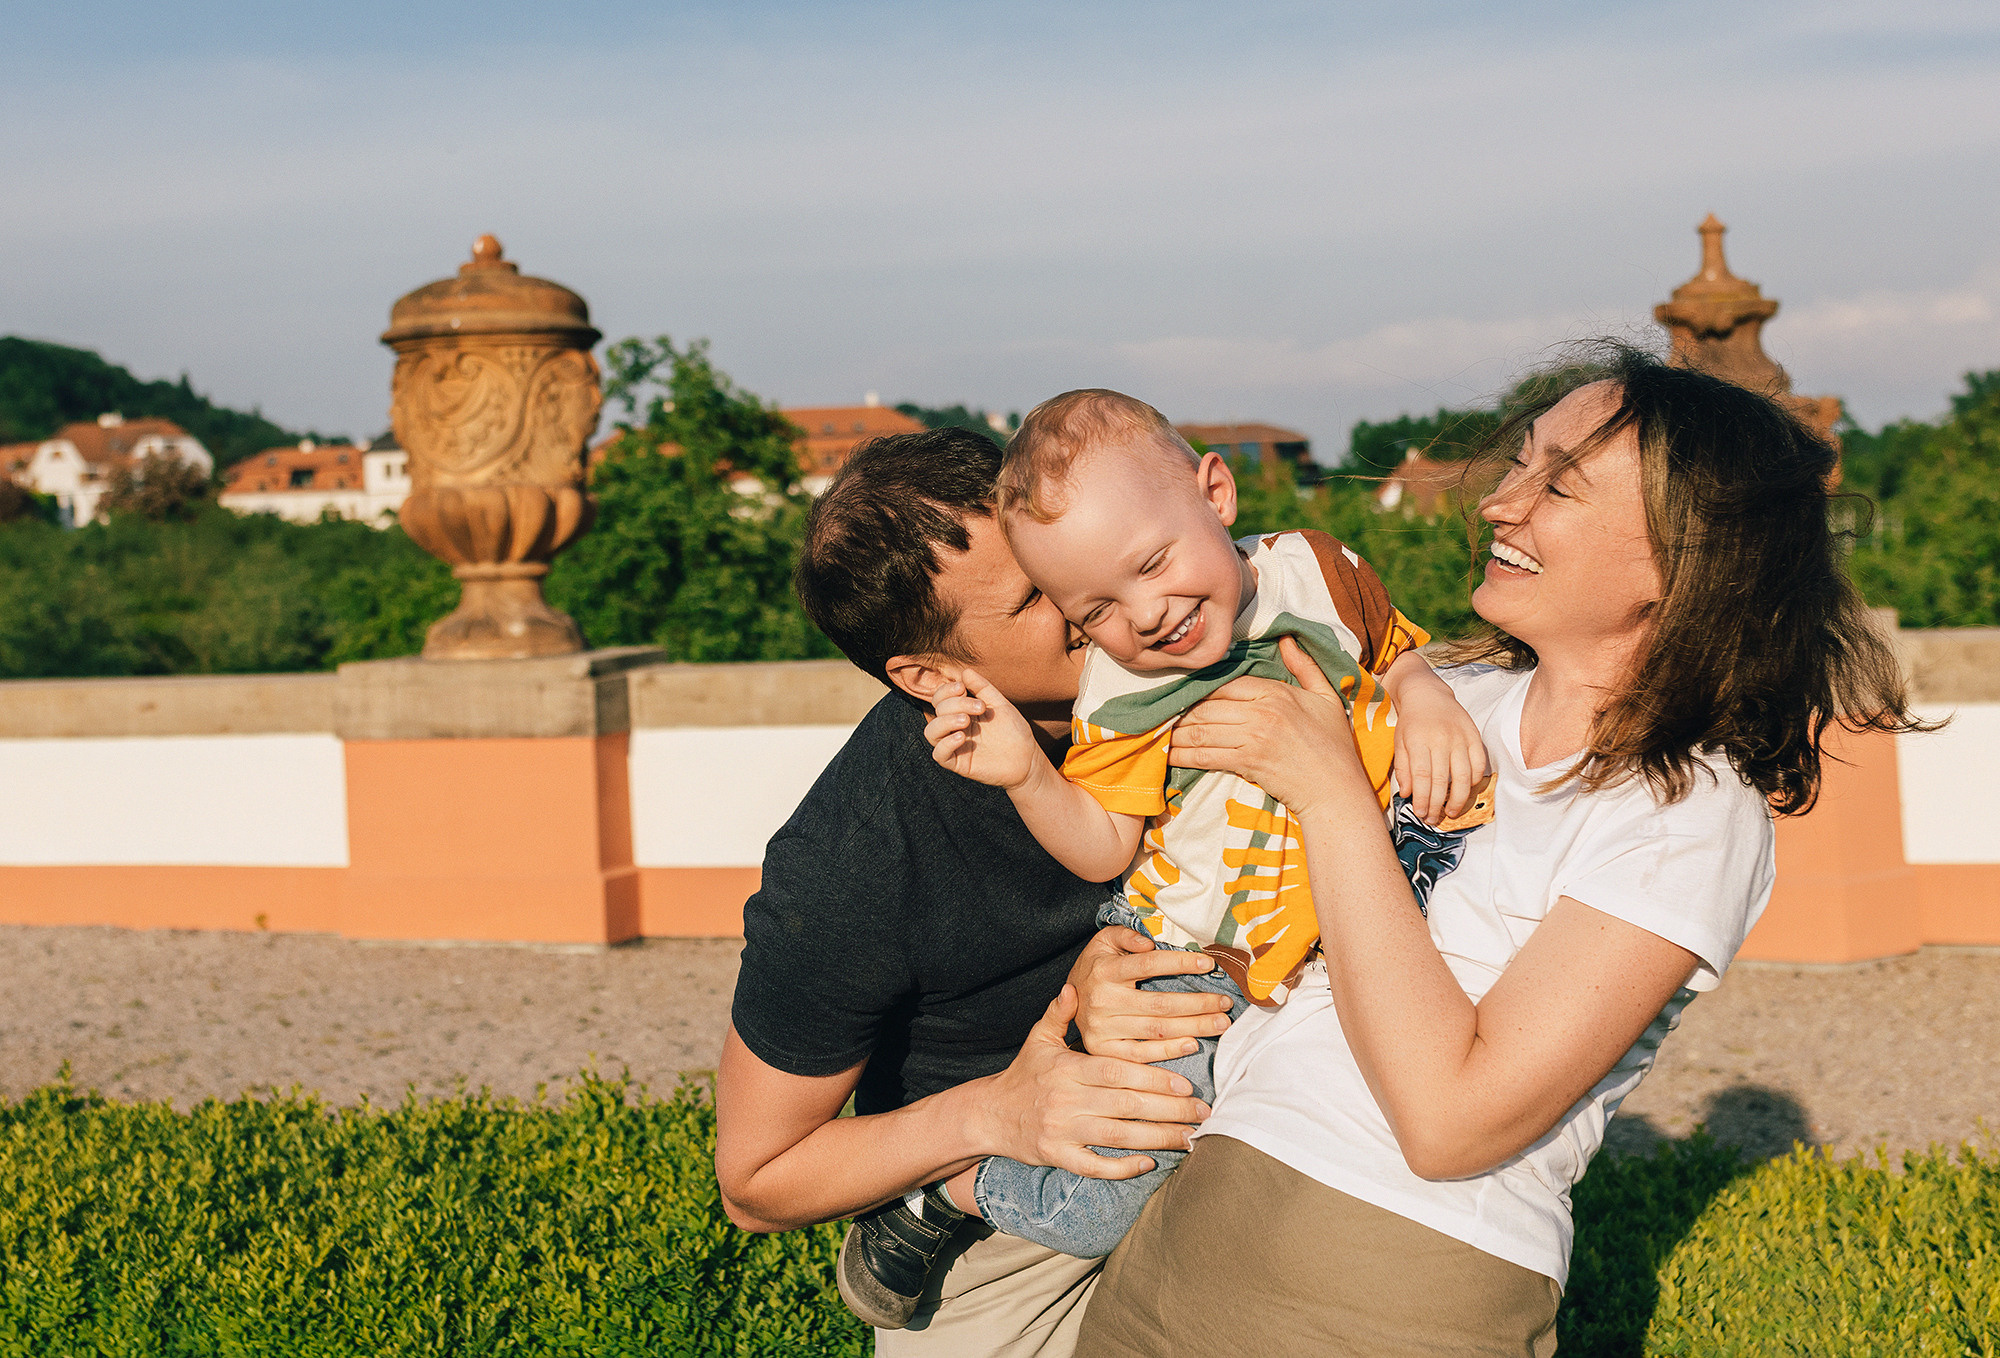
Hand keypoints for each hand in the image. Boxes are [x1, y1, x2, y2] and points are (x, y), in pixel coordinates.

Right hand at [923, 668, 1038, 789]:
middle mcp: (954, 728)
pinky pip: (938, 754)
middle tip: (980, 708)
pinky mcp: (958, 764)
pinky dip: (946, 743)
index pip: (940, 698)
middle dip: (955, 704)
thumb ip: (983, 688)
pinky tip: (962, 737)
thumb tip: (965, 671)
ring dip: (945, 722)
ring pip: (931, 732)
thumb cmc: (1014, 731)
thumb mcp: (999, 704)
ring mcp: (955, 746)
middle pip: (937, 711)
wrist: (1028, 759)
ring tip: (966, 721)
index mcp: (961, 712)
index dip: (946, 691)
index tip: (963, 688)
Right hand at [980, 984, 1212, 1178]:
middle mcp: (1067, 1100)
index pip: (1116, 1073)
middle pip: (1125, 1105)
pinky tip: (1148, 1163)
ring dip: (1157, 1138)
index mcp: (1068, 1069)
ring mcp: (1062, 1131)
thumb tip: (1074, 988)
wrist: (989, 1114)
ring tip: (1189, 1138)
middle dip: (1167, 1110)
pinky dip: (1121, 1167)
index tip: (1184, 1084)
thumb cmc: (1023, 1075)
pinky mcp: (1057, 1156)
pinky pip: (1094, 1166)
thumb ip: (1058, 1013)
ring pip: (1117, 1136)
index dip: (1151, 1079)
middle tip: (1202, 1112)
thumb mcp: (1038, 1039)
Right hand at [1068, 926, 1233, 1062]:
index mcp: (1104, 971)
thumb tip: (1149, 941)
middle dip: (1198, 1003)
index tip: (1208, 963)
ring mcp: (1102, 1029)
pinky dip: (1169, 1051)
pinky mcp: (1104, 1050)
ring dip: (1194, 1027)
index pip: (1149, 964)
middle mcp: (1102, 1001)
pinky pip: (1142, 1054)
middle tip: (1225, 1003)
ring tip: (1220, 1023)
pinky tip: (1193, 1044)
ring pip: (1156, 1030)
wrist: (1065, 1005)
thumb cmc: (1095, 969)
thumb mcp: (1103, 942)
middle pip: (1160, 1003)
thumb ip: (1124, 934)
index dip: (1181, 963)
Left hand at [1167, 637, 1371, 820]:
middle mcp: (1261, 711)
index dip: (1199, 690)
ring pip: (1201, 730)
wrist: (1336, 789)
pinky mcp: (1247, 763)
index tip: (1183, 695)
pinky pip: (1205, 756)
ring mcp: (1253, 737)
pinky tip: (1170, 756)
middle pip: (1206, 706)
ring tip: (1160, 735)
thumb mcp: (1326, 697)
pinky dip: (1183, 756)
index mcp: (1276, 692)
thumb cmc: (1334, 745)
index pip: (1224, 683)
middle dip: (1181, 712)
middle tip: (1162, 716)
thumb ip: (1304, 666)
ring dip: (1176, 734)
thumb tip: (1285, 639)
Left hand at [1387, 664, 1490, 824]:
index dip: (1423, 799)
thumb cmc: (1410, 722)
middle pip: (1442, 780)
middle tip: (1433, 819)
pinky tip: (1466, 791)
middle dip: (1437, 804)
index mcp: (1419, 741)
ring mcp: (1460, 737)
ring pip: (1463, 775)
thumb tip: (1408, 794)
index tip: (1421, 813)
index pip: (1423, 777)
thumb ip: (1403, 768)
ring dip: (1458, 798)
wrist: (1427, 694)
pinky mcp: (1474, 736)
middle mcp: (1441, 739)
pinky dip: (1474, 780)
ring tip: (1452, 812)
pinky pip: (1478, 763)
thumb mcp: (1399, 742)